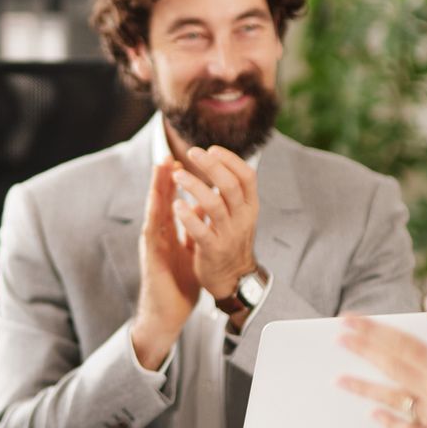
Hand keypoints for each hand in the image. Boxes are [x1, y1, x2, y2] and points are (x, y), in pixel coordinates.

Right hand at [130, 159, 201, 370]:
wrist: (166, 314)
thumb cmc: (177, 284)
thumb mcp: (191, 251)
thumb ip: (194, 229)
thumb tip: (204, 208)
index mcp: (170, 234)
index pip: (173, 203)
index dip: (176, 183)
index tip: (182, 163)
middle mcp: (160, 236)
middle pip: (161, 201)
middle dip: (164, 178)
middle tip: (168, 155)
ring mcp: (154, 245)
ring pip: (155, 210)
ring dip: (157, 187)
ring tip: (160, 167)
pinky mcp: (152, 257)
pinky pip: (154, 231)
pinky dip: (156, 213)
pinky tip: (159, 199)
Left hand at [171, 146, 259, 300]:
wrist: (233, 278)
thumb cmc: (231, 240)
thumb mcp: (240, 214)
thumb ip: (232, 191)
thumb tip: (218, 160)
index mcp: (250, 206)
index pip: (247, 176)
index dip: (230, 160)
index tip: (212, 149)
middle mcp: (243, 218)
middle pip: (230, 185)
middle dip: (210, 166)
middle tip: (191, 152)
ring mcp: (229, 235)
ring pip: (214, 204)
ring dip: (194, 186)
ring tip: (177, 176)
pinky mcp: (214, 250)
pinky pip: (201, 230)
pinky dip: (188, 216)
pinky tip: (176, 205)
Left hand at [335, 296, 426, 427]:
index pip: (399, 344)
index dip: (372, 331)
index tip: (349, 321)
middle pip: (391, 368)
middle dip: (362, 351)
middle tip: (339, 338)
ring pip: (393, 400)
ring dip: (365, 388)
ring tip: (340, 380)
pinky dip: (391, 423)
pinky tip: (375, 417)